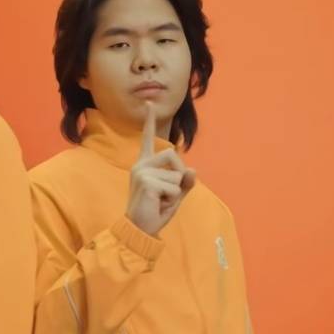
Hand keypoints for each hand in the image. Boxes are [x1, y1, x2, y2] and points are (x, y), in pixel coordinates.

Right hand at [125, 102, 195, 236]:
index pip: (147, 139)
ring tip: (159, 201)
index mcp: (145, 164)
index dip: (149, 121)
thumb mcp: (175, 196)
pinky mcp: (146, 181)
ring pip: (177, 174)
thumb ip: (184, 182)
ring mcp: (142, 171)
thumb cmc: (155, 212)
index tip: (149, 103)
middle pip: (173, 155)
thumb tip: (193, 170)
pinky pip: (174, 187)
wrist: (140, 230)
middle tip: (166, 193)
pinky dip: (172, 199)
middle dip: (179, 175)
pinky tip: (157, 204)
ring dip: (175, 191)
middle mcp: (141, 164)